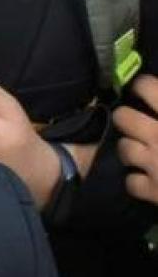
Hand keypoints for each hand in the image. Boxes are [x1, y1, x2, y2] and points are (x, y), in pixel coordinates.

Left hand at [113, 72, 157, 202]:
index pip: (147, 87)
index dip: (143, 86)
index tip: (144, 88)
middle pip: (123, 118)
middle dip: (127, 117)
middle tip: (134, 120)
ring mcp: (153, 163)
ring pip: (123, 148)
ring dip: (130, 147)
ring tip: (139, 148)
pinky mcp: (153, 190)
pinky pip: (131, 182)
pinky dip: (137, 180)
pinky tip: (146, 177)